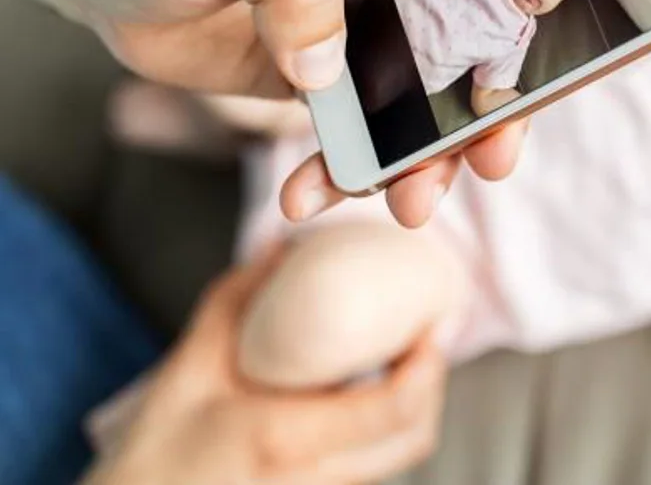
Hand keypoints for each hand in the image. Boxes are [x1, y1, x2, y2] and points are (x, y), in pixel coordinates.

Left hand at [82, 0, 523, 225]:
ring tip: (410, 203)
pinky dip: (346, 173)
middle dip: (499, 96)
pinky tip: (313, 196)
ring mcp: (361, 28)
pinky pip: (358, 132)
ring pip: (430, 95)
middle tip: (494, 156)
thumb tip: (329, 65)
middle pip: (483, 26)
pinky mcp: (324, 78)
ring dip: (428, 156)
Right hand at [84, 251, 445, 484]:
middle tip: (430, 332)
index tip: (435, 324)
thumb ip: (236, 300)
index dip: (427, 366)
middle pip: (414, 436)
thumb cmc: (157, 449)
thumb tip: (279, 245)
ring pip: (400, 453)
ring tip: (406, 356)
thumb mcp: (189, 367)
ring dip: (416, 405)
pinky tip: (371, 390)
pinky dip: (390, 427)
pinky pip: (375, 464)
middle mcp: (316, 476)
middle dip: (434, 382)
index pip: (392, 408)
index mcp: (287, 438)